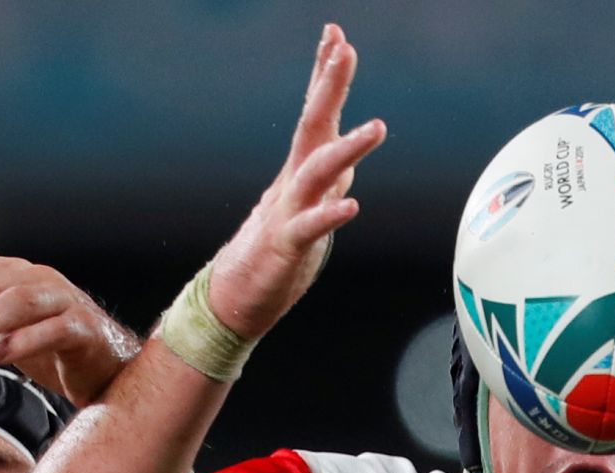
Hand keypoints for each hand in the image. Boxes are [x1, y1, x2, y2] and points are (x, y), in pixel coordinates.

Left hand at [0, 246, 139, 406]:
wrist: (109, 366)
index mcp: (12, 275)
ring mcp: (63, 303)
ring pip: (20, 302)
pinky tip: (0, 354)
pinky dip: (27, 342)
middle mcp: (36, 281)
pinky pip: (55, 332)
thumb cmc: (54, 340)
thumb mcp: (1, 313)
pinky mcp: (85, 331)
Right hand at [204, 24, 385, 340]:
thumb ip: (328, 175)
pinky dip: (329, 215)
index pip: (315, 114)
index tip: (336, 35)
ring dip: (347, 148)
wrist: (236, 294)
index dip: (326, 76)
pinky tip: (351, 205)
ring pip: (317, 173)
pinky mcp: (286, 247)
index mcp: (301, 171)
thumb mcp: (309, 204)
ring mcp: (288, 212)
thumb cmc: (277, 247)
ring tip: (378, 128)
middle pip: (313, 127)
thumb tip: (351, 152)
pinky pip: (309, 229)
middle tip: (344, 50)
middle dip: (329, 87)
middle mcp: (294, 183)